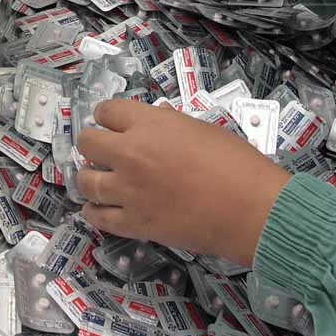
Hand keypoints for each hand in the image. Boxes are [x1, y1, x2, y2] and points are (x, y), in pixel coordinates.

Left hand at [76, 100, 289, 265]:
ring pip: (86, 180)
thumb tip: (156, 120)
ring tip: (93, 177)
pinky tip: (94, 207)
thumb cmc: (235, 163)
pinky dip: (92, 211)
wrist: (249, 209)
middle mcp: (130, 154)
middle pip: (88, 142)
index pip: (107, 111)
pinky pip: (99, 217)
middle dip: (91, 142)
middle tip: (99, 148)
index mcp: (148, 125)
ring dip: (87, 176)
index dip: (106, 114)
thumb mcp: (202, 128)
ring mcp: (128, 191)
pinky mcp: (135, 224)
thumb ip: (171, 124)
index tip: (108, 120)